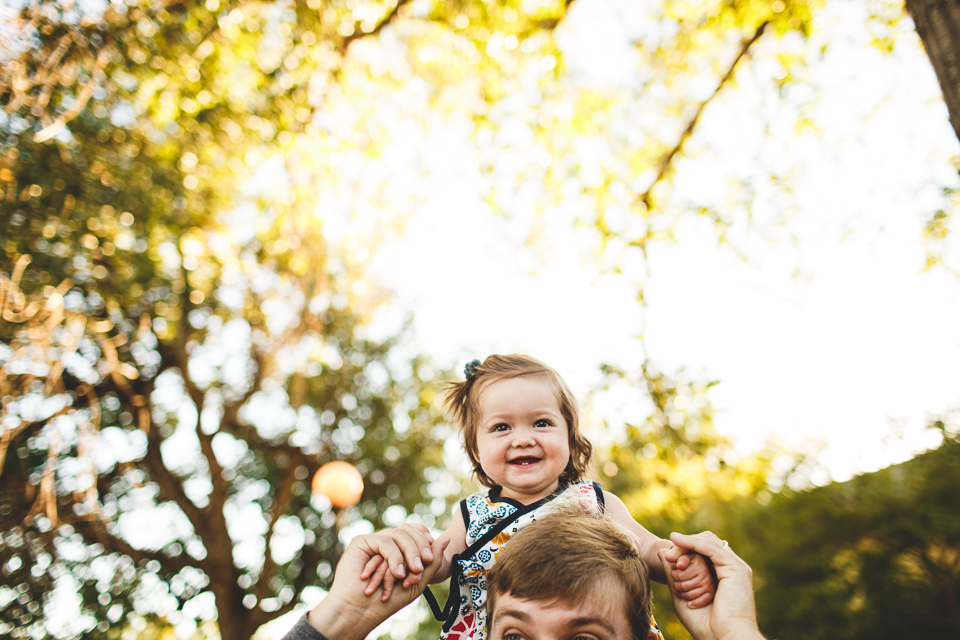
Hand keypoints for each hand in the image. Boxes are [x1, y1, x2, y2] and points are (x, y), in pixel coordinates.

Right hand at [306, 529, 449, 639]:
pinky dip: (394, 557)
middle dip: (419, 546)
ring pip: (398, 535)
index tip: (430, 556)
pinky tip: (397, 573)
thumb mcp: (417, 581)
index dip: (424, 539)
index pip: (414, 532)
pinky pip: (384, 542)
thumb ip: (432, 562)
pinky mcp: (362, 543)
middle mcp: (385, 542)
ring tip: (410, 572)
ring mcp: (374, 541)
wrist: (361, 611)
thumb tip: (448, 538)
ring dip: (408, 553)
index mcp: (397, 548)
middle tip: (424, 563)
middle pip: (408, 530)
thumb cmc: (387, 600)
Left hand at [659, 532, 763, 639]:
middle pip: (705, 543)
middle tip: (668, 556)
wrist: (722, 639)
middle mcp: (729, 569)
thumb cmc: (704, 625)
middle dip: (684, 546)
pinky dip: (693, 543)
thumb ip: (672, 575)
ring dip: (686, 545)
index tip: (666, 558)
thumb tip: (660, 553)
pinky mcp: (736, 568)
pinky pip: (712, 548)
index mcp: (721, 576)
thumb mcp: (681, 595)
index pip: (702, 552)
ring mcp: (735, 568)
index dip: (683, 550)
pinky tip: (678, 541)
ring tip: (670, 554)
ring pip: (708, 543)